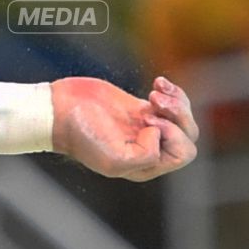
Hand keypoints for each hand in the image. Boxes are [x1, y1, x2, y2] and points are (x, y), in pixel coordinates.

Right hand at [51, 75, 197, 181]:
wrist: (61, 109)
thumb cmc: (82, 135)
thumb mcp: (112, 159)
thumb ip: (145, 157)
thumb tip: (158, 134)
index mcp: (145, 166)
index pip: (182, 153)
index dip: (172, 135)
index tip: (146, 121)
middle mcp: (150, 149)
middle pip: (188, 136)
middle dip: (177, 115)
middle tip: (153, 103)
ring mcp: (146, 127)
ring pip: (182, 118)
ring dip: (175, 101)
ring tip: (155, 92)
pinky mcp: (141, 108)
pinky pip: (171, 102)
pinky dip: (171, 90)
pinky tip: (157, 82)